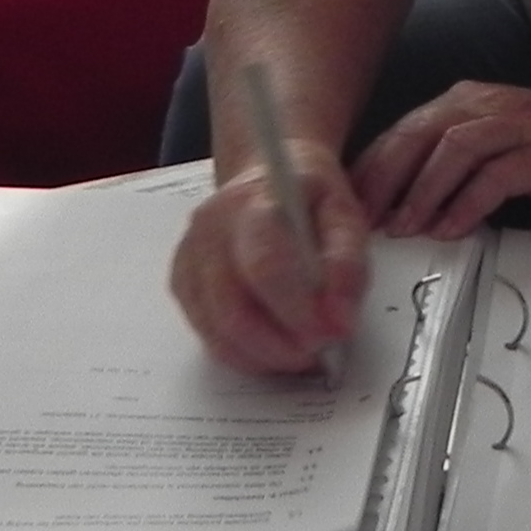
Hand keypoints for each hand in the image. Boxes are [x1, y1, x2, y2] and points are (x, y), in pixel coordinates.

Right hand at [171, 146, 368, 371]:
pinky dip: (245, 353)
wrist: (268, 175)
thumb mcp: (345, 216)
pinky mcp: (182, 283)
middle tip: (319, 351)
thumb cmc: (307, 199)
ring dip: (265, 355)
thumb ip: (348, 265)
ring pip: (218, 331)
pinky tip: (273, 344)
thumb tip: (338, 320)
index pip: (265, 264)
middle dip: (281, 345)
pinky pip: (207, 336)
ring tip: (301, 350)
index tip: (328, 335)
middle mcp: (211, 228)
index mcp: (254, 202)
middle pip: (234, 309)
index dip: (296, 310)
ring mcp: (190, 257)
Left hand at [353, 80, 530, 238]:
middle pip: (417, 135)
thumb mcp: (492, 140)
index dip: (371, 169)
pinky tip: (452, 228)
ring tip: (404, 227)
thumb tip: (398, 202)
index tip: (348, 204)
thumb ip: (448, 160)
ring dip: (421, 191)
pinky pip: (495, 176)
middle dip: (384, 180)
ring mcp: (514, 126)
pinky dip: (468, 203)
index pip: (402, 130)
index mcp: (463, 102)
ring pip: (452, 151)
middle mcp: (483, 105)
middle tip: (364, 220)